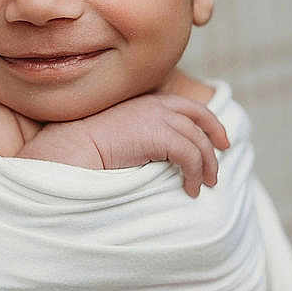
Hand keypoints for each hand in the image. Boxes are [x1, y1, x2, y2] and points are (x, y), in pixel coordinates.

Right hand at [18, 94, 228, 196]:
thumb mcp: (121, 132)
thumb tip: (158, 153)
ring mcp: (159, 118)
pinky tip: (189, 189)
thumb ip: (142, 133)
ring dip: (206, 166)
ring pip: (198, 142)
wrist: (71, 147)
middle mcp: (157, 104)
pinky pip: (190, 156)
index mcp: (148, 101)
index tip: (219, 141)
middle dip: (216, 141)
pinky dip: (194, 174)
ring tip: (202, 186)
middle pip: (201, 119)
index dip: (210, 123)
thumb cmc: (87, 146)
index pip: (189, 107)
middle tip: (218, 166)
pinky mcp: (159, 135)